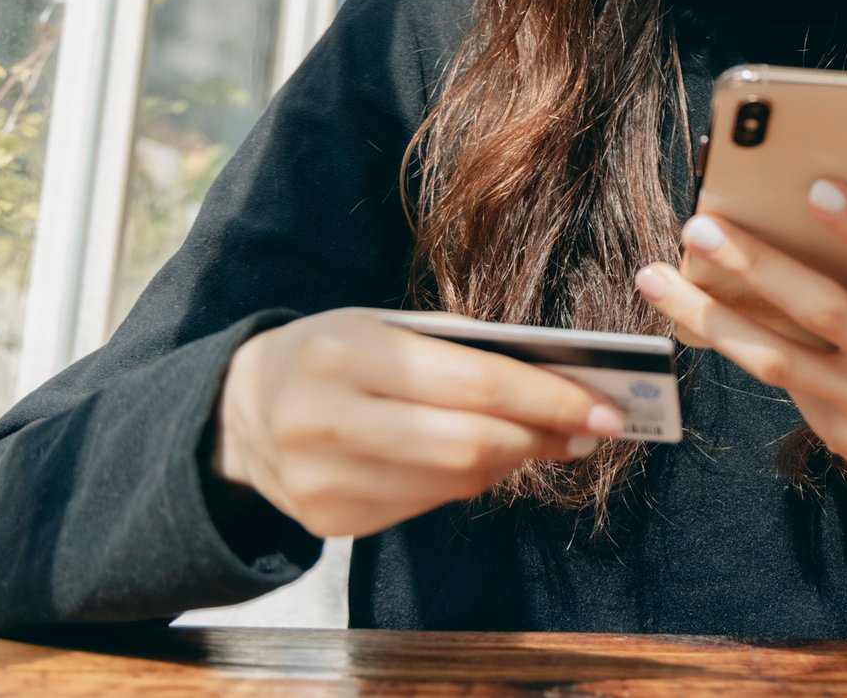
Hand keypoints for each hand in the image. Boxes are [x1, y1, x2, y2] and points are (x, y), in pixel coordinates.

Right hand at [210, 308, 624, 537]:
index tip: (606, 407)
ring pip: (452, 482)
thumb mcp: (383, 326)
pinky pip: (424, 506)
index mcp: (346, 351)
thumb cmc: (335, 354)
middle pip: (468, 443)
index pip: (473, 383)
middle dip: (543, 437)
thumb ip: (461, 350)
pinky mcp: (327, 521)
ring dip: (513, 462)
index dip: (548, 399)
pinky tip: (488, 461)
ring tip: (547, 441)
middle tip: (592, 429)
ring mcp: (321, 479)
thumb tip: (558, 383)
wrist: (240, 411)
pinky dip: (466, 482)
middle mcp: (326, 418)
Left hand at [634, 182, 846, 486]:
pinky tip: (682, 310)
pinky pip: (771, 376)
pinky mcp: (837, 428)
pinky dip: (725, 340)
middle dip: (760, 266)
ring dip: (712, 315)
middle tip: (701, 225)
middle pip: (827, 310)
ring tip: (656, 276)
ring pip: (779, 357)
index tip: (817, 187)